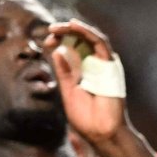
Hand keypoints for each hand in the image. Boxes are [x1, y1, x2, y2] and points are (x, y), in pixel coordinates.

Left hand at [45, 19, 126, 145]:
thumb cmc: (86, 116)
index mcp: (84, 71)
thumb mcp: (68, 90)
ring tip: (58, 27)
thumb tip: (56, 51)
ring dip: (74, 29)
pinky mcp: (110, 65)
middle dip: (64, 33)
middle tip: (50, 30)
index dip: (59, 42)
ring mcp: (103, 64)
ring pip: (90, 38)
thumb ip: (64, 71)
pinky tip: (73, 26)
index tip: (46, 42)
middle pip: (80, 41)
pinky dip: (87, 32)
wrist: (100, 131)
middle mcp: (95, 64)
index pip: (72, 49)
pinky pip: (100, 42)